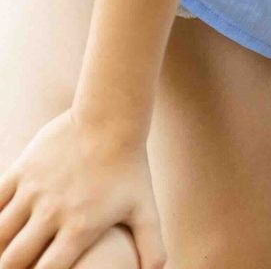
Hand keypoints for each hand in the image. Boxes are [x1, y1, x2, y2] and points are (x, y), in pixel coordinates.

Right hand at [0, 110, 165, 268]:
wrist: (111, 120)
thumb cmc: (130, 168)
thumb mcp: (145, 209)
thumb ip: (151, 247)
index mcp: (81, 228)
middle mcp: (53, 213)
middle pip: (15, 260)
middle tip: (15, 267)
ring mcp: (34, 192)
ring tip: (6, 251)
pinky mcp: (21, 172)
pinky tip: (0, 226)